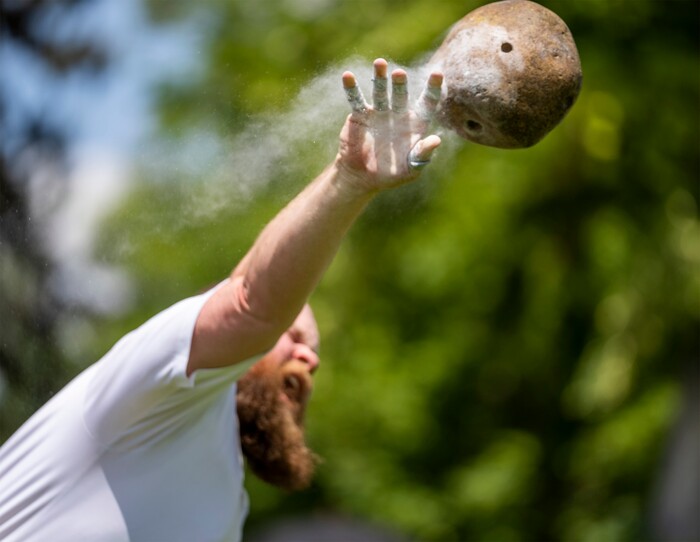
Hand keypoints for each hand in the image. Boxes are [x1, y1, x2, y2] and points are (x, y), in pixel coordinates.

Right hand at [336, 58, 442, 192]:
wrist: (363, 178)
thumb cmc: (392, 174)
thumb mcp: (411, 167)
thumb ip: (423, 153)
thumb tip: (437, 140)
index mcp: (415, 123)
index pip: (427, 102)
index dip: (433, 88)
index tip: (438, 73)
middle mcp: (397, 113)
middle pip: (400, 93)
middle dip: (400, 83)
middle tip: (399, 74)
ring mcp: (378, 112)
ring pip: (380, 91)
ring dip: (379, 77)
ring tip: (379, 63)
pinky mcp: (360, 116)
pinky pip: (356, 100)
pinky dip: (352, 89)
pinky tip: (347, 76)